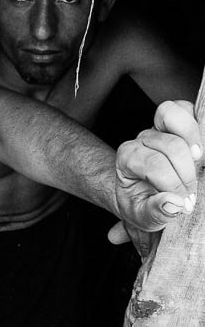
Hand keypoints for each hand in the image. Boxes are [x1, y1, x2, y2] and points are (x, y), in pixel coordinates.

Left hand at [110, 101, 200, 252]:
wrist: (143, 194)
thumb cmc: (142, 204)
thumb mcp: (143, 217)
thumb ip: (155, 212)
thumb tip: (174, 203)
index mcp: (128, 158)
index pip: (154, 165)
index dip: (174, 185)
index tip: (184, 205)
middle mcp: (141, 139)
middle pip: (170, 145)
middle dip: (186, 173)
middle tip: (190, 195)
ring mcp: (157, 126)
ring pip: (173, 115)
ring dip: (192, 141)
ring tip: (199, 164)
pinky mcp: (175, 121)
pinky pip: (185, 108)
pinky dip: (197, 124)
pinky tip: (200, 150)